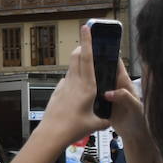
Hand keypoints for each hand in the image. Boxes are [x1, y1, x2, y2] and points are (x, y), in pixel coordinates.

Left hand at [30, 25, 119, 149]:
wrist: (51, 134)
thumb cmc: (73, 129)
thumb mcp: (96, 124)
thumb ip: (105, 119)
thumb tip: (111, 117)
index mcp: (86, 87)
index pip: (87, 58)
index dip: (87, 41)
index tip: (86, 27)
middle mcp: (74, 83)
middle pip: (77, 57)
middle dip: (83, 47)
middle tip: (88, 41)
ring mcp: (64, 86)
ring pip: (71, 66)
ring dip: (78, 61)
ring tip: (87, 61)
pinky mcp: (57, 92)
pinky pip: (67, 79)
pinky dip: (73, 77)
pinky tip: (78, 87)